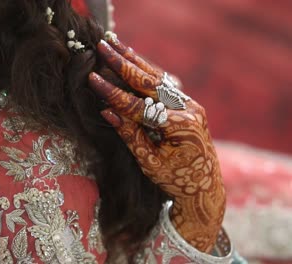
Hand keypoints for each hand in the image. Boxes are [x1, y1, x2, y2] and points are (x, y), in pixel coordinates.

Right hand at [89, 36, 225, 251]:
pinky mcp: (188, 105)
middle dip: (123, 63)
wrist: (205, 187)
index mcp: (180, 127)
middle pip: (150, 82)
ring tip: (116, 44)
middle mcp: (189, 110)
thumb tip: (107, 110)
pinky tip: (133, 59)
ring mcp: (191, 105)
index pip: (138, 106)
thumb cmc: (175, 180)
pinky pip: (164, 84)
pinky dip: (146, 71)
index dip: (113, 93)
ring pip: (158, 78)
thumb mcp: (149, 162)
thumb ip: (130, 135)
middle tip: (104, 46)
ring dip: (135, 61)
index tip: (93, 78)